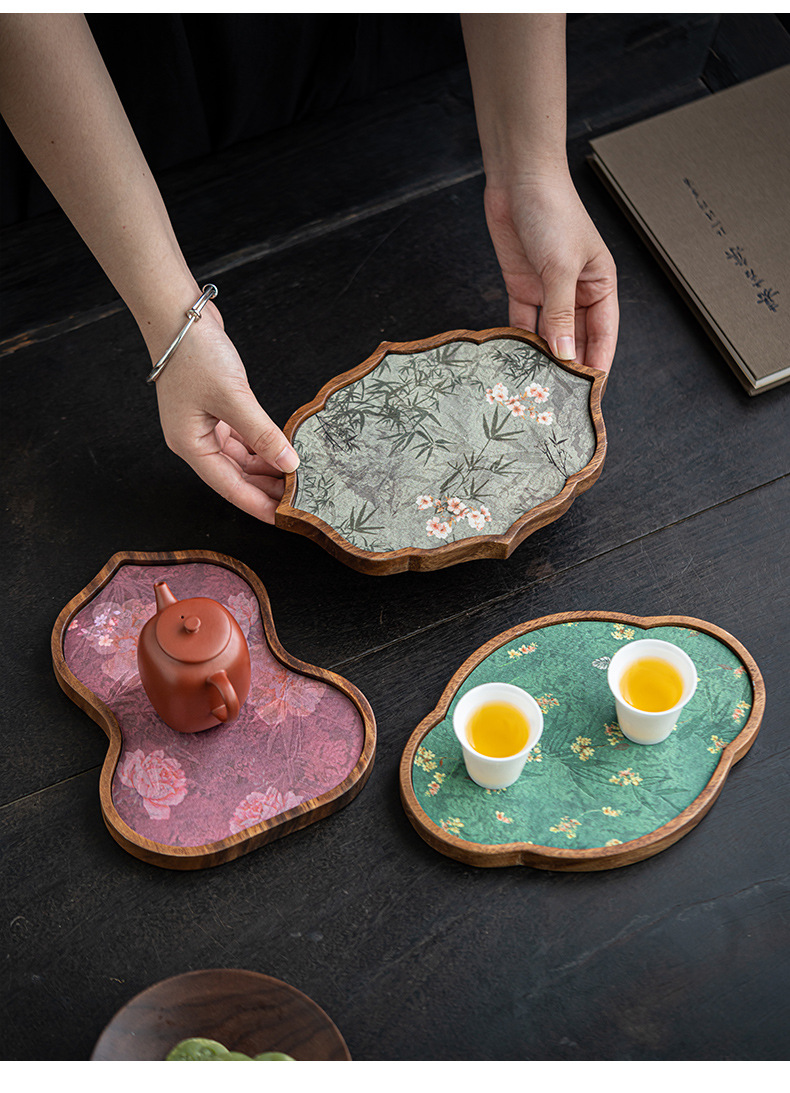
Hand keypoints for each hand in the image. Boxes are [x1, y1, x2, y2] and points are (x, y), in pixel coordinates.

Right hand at [151, 303, 299, 522]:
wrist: (179, 315)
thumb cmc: (195, 355)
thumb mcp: (233, 397)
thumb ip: (263, 433)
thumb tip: (289, 463)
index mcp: (190, 445)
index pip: (229, 487)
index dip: (257, 505)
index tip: (283, 519)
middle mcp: (196, 440)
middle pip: (235, 476)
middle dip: (265, 488)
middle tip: (297, 499)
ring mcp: (205, 425)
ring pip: (241, 458)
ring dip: (267, 467)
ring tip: (296, 478)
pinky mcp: (216, 410)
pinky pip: (242, 439)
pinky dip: (262, 446)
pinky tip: (282, 450)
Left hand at [484, 173, 618, 372]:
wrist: (519, 181)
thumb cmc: (554, 211)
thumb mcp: (561, 268)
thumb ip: (560, 314)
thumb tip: (563, 353)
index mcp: (600, 284)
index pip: (604, 334)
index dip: (598, 363)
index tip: (590, 391)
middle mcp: (576, 291)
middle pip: (575, 338)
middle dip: (568, 365)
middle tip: (558, 395)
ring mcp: (549, 290)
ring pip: (549, 333)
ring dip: (543, 356)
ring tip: (536, 383)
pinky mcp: (523, 286)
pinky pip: (524, 321)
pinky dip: (520, 339)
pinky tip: (516, 358)